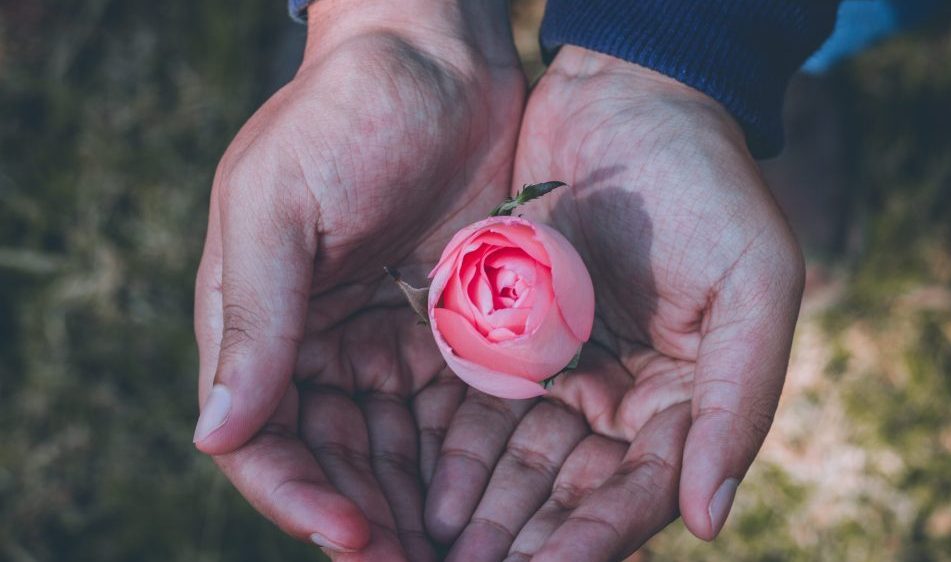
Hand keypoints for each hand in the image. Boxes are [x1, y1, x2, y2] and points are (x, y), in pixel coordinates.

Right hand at [193, 1, 523, 558]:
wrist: (435, 56)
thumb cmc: (343, 115)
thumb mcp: (280, 206)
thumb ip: (253, 318)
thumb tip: (216, 437)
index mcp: (261, 324)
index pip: (264, 441)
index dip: (299, 499)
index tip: (355, 538)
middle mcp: (320, 348)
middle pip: (337, 464)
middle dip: (372, 524)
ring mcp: (389, 344)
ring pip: (398, 454)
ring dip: (422, 510)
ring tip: (468, 556)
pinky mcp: (453, 332)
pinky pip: (454, 413)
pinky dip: (468, 461)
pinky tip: (500, 499)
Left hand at [425, 46, 804, 560]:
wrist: (625, 96)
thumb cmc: (706, 183)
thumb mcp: (752, 285)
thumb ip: (739, 402)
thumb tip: (709, 520)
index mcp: (688, 397)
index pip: (639, 491)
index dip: (595, 540)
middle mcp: (625, 398)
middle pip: (572, 493)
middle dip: (524, 540)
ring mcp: (565, 370)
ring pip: (520, 465)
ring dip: (482, 513)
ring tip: (432, 550)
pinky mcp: (512, 338)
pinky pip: (480, 410)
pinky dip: (455, 454)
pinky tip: (421, 492)